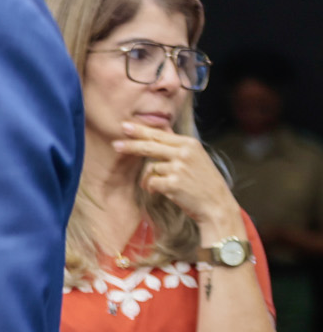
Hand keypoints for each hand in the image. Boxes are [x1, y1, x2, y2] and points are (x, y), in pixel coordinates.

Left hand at [115, 122, 243, 236]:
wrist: (216, 204)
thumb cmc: (203, 181)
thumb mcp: (195, 157)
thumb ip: (177, 144)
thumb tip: (162, 127)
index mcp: (189, 144)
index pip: (159, 134)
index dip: (140, 131)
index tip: (124, 126)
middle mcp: (184, 153)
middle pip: (149, 146)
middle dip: (130, 146)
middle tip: (115, 145)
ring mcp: (178, 168)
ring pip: (150, 168)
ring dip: (150, 178)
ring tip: (164, 185)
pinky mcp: (173, 183)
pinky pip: (151, 182)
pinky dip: (153, 188)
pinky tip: (164, 191)